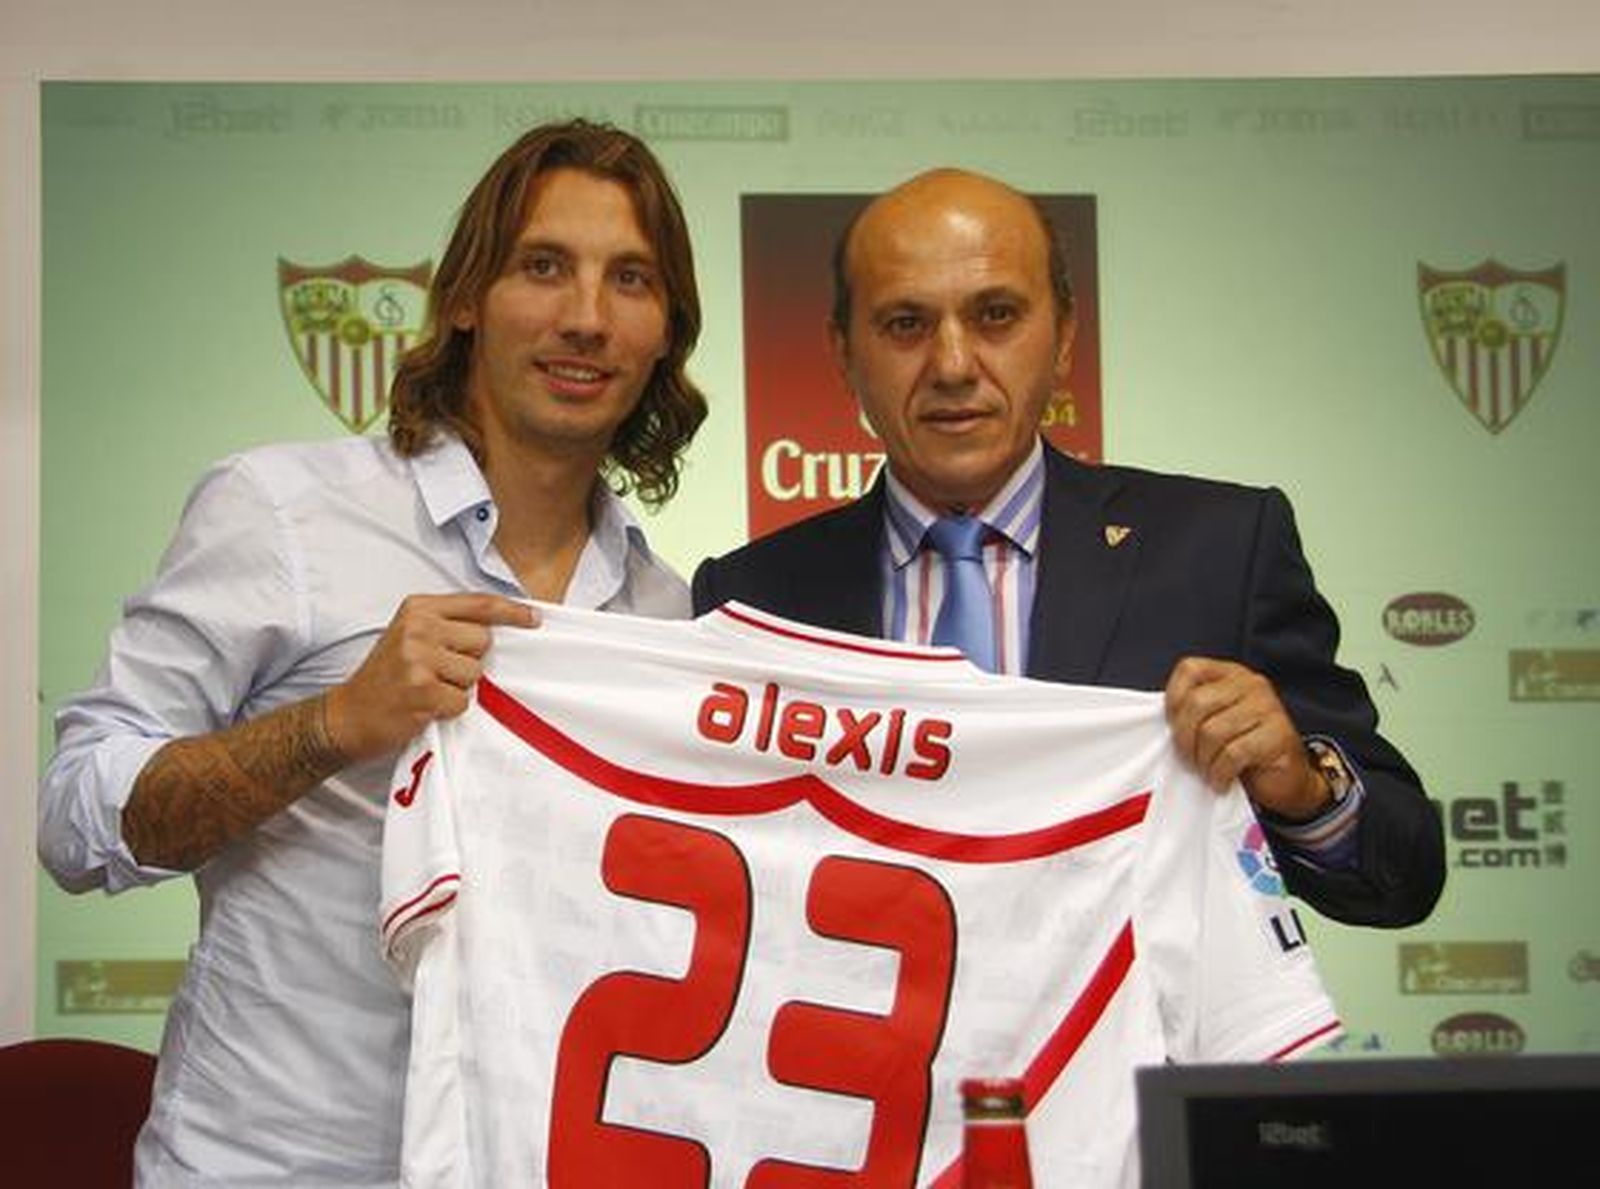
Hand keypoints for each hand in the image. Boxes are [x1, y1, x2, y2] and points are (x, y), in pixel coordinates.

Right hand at [325, 593, 537, 761]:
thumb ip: (449, 625)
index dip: (512, 612)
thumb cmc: (387, 677)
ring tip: (428, 690)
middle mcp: (418, 627)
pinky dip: (449, 709)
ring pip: (476, 673)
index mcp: (418, 608)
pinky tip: (424, 707)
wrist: (347, 715)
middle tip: (437, 672)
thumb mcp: (412, 635)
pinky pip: (463, 701)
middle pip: (483, 641)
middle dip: (470, 661)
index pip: (479, 604)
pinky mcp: (421, 690)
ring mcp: (418, 658)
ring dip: (459, 688)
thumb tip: (501, 626)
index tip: (535, 619)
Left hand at [1163, 656, 1329, 821]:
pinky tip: (1221, 781)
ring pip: (1212, 732)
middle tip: (1189, 760)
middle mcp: (1251, 684)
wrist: (1286, 779)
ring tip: (1207, 771)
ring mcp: (1268, 707)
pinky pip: (1233, 754)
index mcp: (1231, 674)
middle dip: (1184, 738)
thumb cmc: (1243, 750)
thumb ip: (1193, 711)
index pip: (1189, 669)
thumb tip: (1160, 718)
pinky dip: (1219, 773)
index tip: (1172, 727)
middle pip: (1197, 703)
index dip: (1173, 699)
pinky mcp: (1278, 735)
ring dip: (1203, 760)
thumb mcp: (1215, 721)